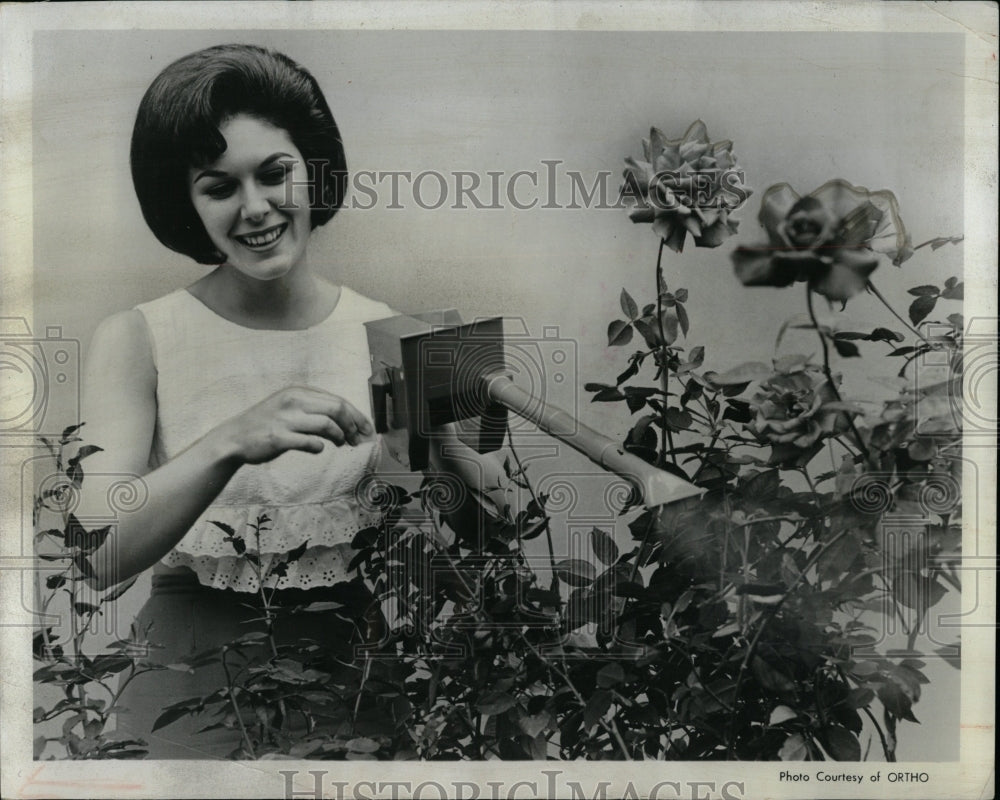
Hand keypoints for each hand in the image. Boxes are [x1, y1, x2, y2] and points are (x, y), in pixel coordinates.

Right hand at [216, 386, 374, 464]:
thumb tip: (347, 421)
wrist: (234, 438)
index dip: (356, 415)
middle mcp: (293, 401)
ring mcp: (285, 419)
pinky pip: (310, 442)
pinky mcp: (278, 438)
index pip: (337, 400)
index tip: (366, 428)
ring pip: (327, 424)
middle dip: (354, 425)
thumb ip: (314, 409)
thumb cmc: (267, 424)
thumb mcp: (290, 407)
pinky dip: (319, 447)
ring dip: (340, 436)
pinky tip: (319, 449)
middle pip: (337, 409)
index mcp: (298, 391)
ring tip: (342, 444)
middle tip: (360, 439)